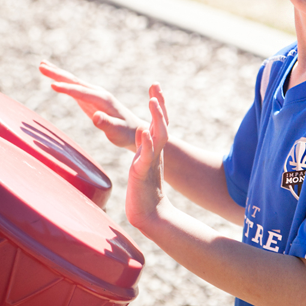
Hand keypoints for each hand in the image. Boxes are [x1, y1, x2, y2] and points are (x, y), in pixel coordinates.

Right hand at [39, 60, 144, 150]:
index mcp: (103, 100)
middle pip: (75, 81)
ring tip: (42, 65)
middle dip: (58, 73)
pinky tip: (56, 80)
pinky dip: (64, 82)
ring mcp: (94, 96)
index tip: (52, 85)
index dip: (67, 89)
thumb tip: (96, 116)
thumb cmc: (127, 134)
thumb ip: (107, 124)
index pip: (82, 92)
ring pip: (74, 82)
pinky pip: (75, 89)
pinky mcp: (91, 100)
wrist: (136, 131)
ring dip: (58, 74)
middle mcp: (98, 94)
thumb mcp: (117, 132)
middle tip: (41, 64)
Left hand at [126, 85, 170, 229]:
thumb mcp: (142, 166)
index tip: (156, 88)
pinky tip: (144, 132)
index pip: (159, 124)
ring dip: (156, 118)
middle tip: (156, 88)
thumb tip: (142, 132)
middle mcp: (155, 154)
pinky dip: (146, 143)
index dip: (159, 107)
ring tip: (153, 101)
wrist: (150, 217)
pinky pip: (146, 156)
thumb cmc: (143, 194)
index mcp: (154, 151)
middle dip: (160, 106)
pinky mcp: (143, 173)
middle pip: (163, 125)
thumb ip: (143, 150)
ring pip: (158, 137)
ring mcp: (151, 162)